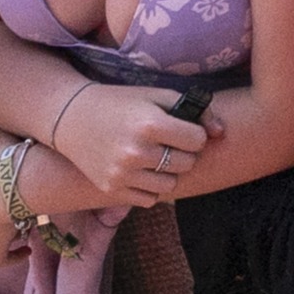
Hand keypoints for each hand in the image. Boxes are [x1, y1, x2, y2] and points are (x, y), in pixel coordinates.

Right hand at [45, 82, 207, 208]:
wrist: (72, 117)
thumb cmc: (120, 102)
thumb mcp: (156, 95)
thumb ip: (195, 110)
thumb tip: (221, 133)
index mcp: (150, 124)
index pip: (197, 141)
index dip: (194, 134)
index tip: (183, 129)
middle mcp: (136, 152)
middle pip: (186, 164)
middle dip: (183, 153)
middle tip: (168, 143)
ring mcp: (123, 174)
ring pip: (170, 185)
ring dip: (169, 172)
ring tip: (156, 157)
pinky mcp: (112, 189)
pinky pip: (150, 199)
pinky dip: (151, 188)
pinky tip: (141, 170)